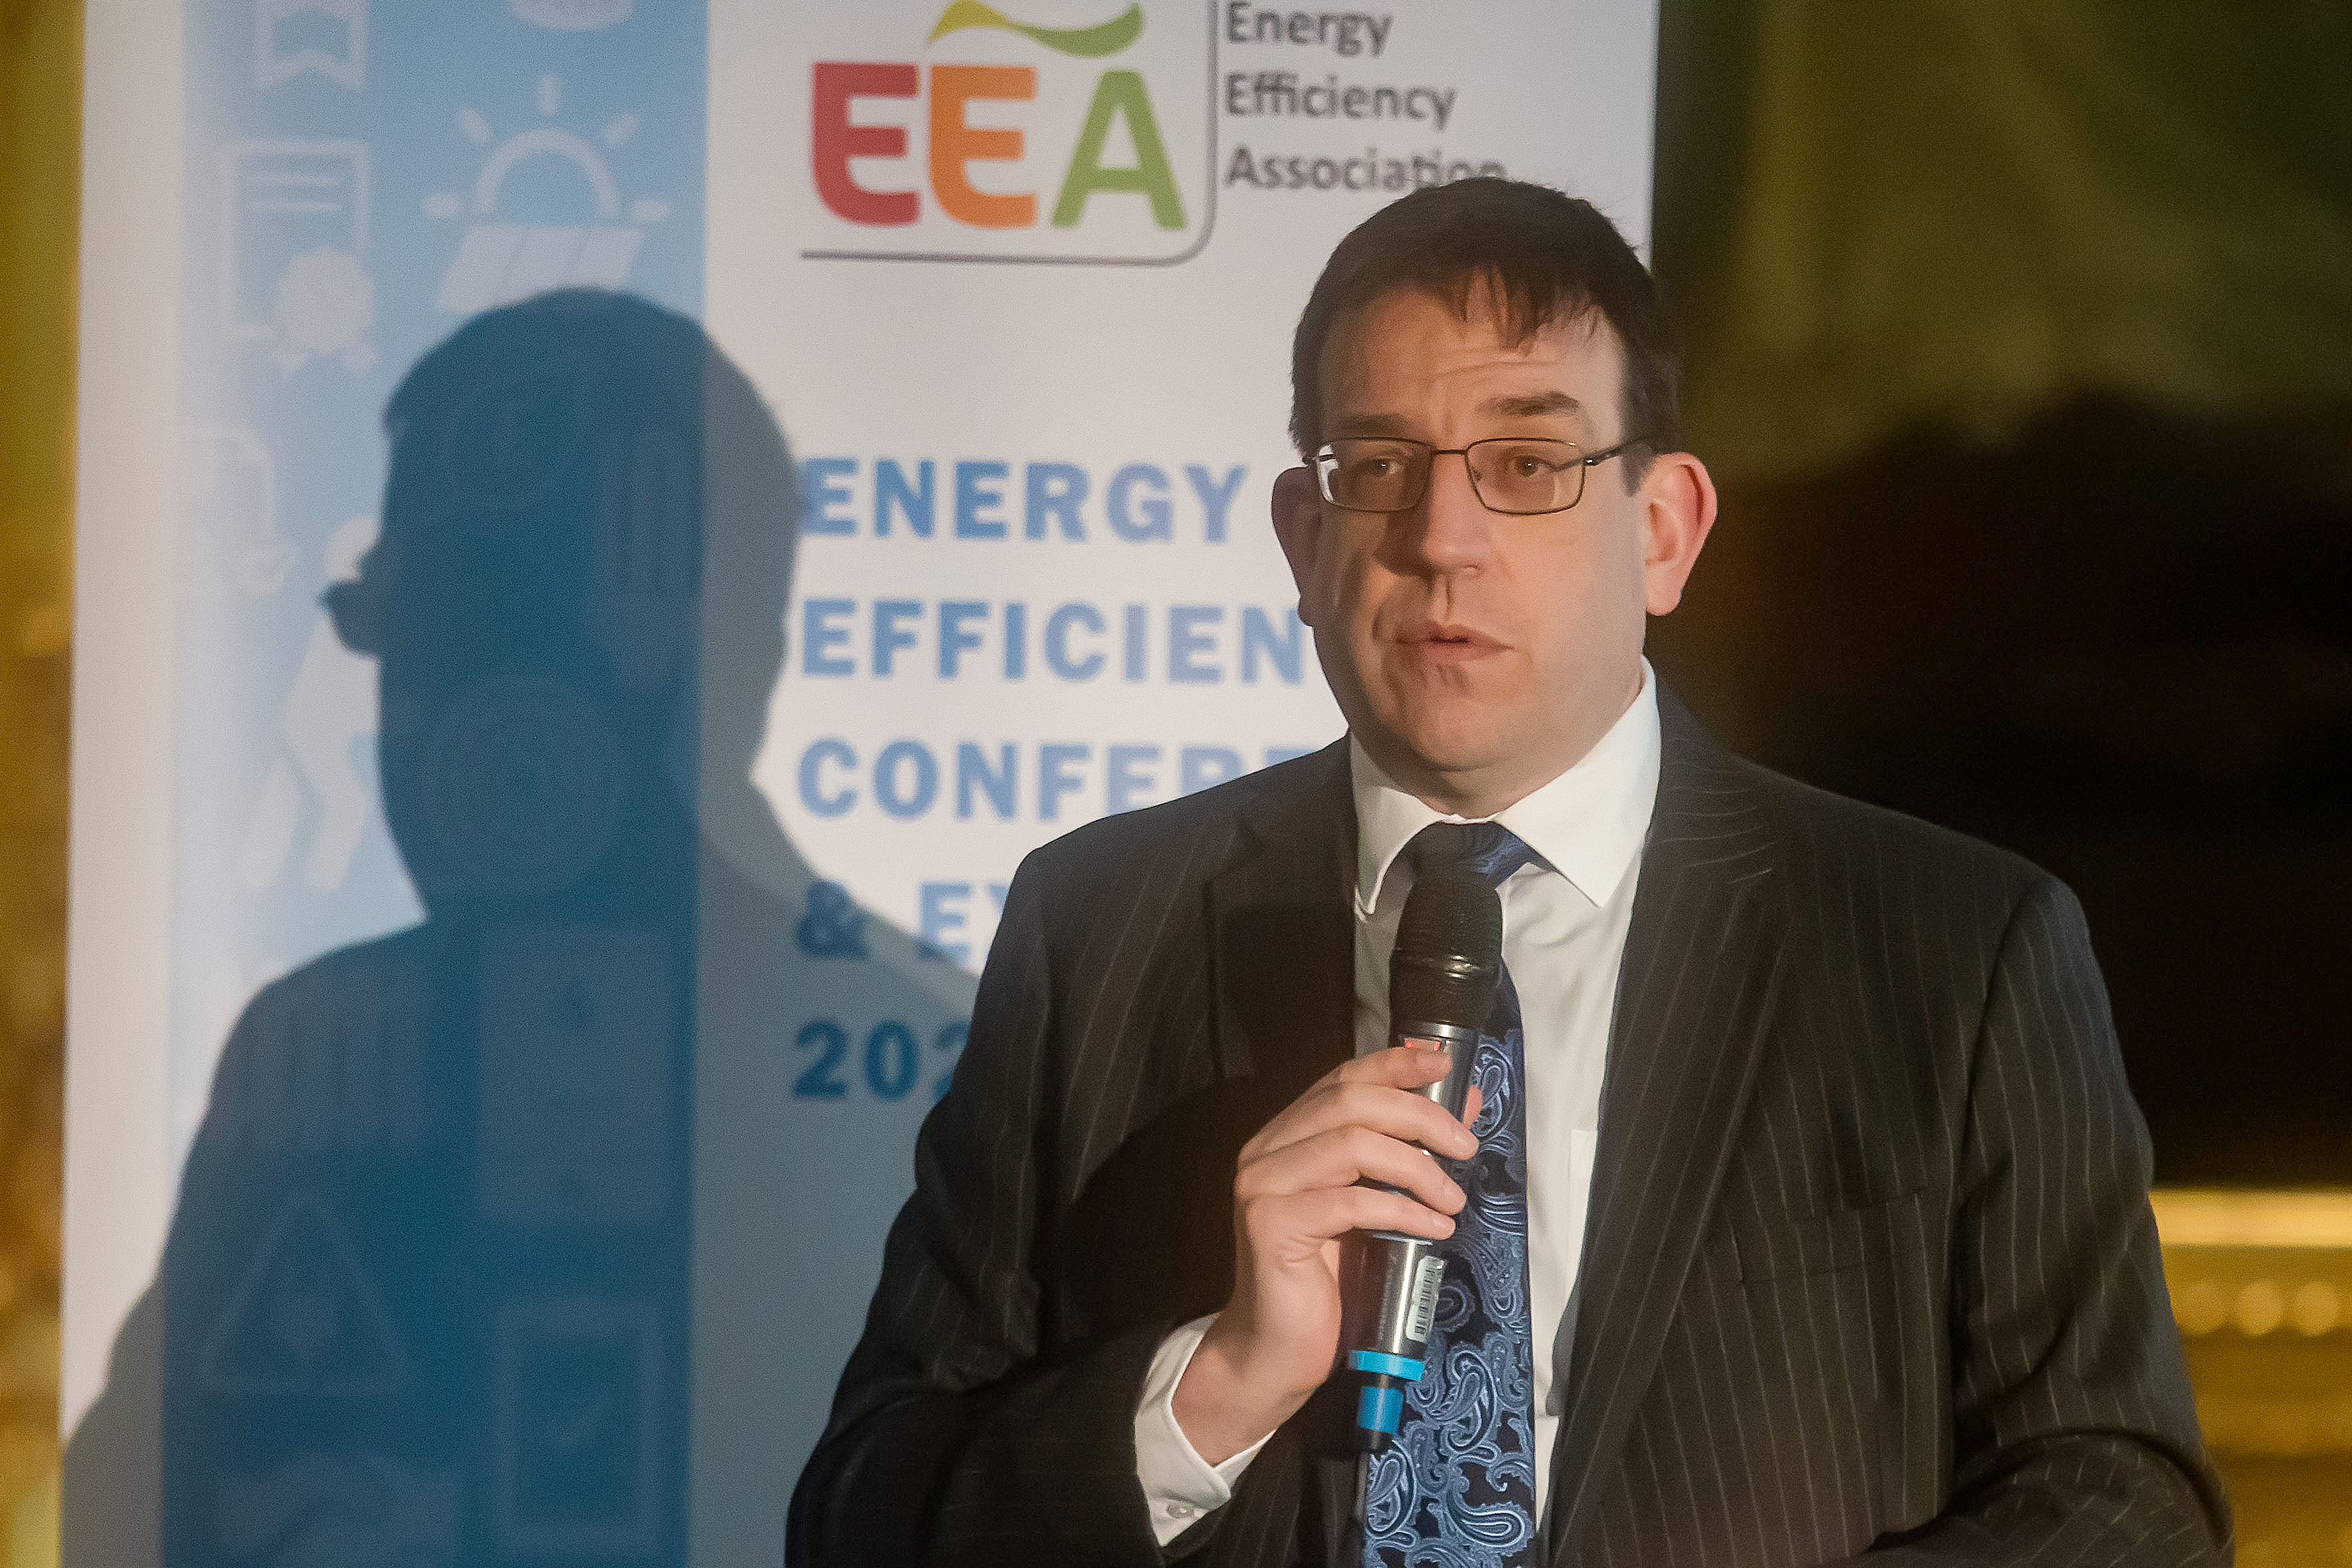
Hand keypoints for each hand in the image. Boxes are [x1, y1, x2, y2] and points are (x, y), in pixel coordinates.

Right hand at [1172, 1044, 1481, 1463]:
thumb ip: (1407, 1155)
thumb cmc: (1328, 1279)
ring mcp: (1263, 1185)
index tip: (1445, 1066)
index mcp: (1287, 1136)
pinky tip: (1434, 1228)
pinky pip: (1351, 1201)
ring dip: (1417, 1167)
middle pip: (1350, 1101)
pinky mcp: (1271, 1225)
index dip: (1396, 1064)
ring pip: (1351, 1143)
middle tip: (1466, 1145)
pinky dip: (1403, 1210)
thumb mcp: (1374, 1205)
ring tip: (1453, 1198)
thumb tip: (1463, 1109)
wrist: (1276, 1349)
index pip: (1343, 1078)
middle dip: (1419, 1116)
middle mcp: (1267, 1150)